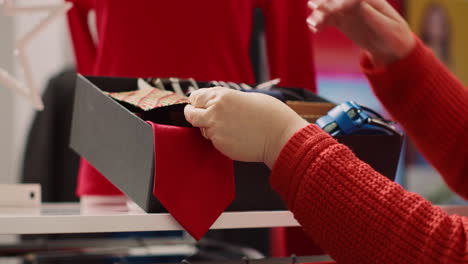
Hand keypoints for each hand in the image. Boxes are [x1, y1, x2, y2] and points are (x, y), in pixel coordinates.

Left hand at [184, 87, 308, 167]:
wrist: (280, 136)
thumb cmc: (269, 114)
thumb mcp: (245, 97)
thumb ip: (226, 99)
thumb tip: (213, 102)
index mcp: (222, 96)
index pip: (195, 97)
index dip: (197, 102)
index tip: (200, 105)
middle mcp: (215, 111)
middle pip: (190, 114)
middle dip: (194, 115)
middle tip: (202, 117)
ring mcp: (216, 130)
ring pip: (202, 129)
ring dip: (209, 129)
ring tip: (231, 127)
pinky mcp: (221, 145)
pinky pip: (214, 141)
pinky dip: (221, 139)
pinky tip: (236, 136)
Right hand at [307, 0, 415, 65]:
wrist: (393, 49)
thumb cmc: (394, 37)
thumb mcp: (385, 27)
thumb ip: (369, 14)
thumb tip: (355, 1)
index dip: (339, 0)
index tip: (332, 9)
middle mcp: (357, 3)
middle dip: (325, 2)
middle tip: (313, 6)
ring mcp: (349, 12)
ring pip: (330, 9)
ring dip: (319, 13)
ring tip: (313, 24)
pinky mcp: (343, 22)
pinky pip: (329, 20)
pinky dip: (320, 23)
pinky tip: (314, 29)